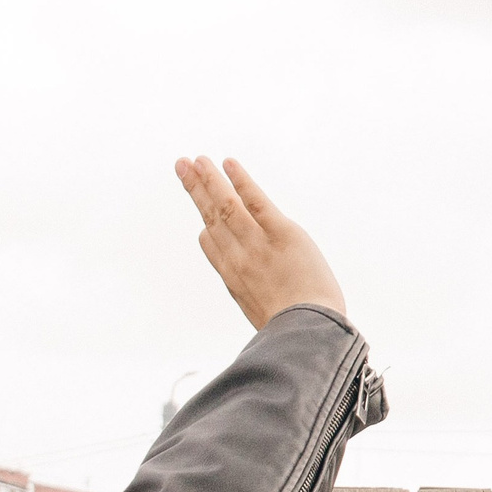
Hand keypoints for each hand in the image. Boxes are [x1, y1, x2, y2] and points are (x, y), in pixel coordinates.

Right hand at [174, 156, 347, 329]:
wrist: (308, 332)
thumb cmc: (296, 332)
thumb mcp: (267, 321)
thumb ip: (260, 302)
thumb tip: (267, 300)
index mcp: (234, 280)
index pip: (212, 246)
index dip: (206, 229)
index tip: (202, 219)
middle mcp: (238, 258)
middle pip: (210, 217)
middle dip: (194, 190)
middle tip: (182, 166)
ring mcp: (257, 244)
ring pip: (225, 205)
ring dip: (209, 179)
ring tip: (198, 160)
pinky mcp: (281, 233)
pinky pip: (256, 201)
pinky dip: (241, 180)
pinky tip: (229, 164)